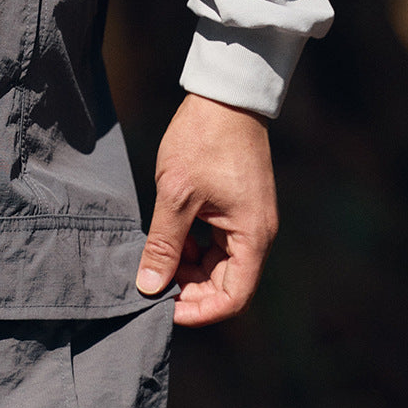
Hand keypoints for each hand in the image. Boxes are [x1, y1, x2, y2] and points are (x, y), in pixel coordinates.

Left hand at [135, 92, 277, 327]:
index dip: (199, 311)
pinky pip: (217, 245)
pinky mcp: (237, 210)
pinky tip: (169, 239)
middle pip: (226, 285)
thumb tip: (149, 286)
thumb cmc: (203, 141)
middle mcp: (257, 234)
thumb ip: (163, 245)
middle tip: (152, 284)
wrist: (225, 97)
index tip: (164, 308)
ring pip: (219, 267)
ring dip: (188, 271)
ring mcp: (248, 222)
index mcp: (252, 236)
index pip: (233, 297)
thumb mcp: (176, 196)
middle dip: (189, 291)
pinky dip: (193, 250)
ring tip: (155, 260)